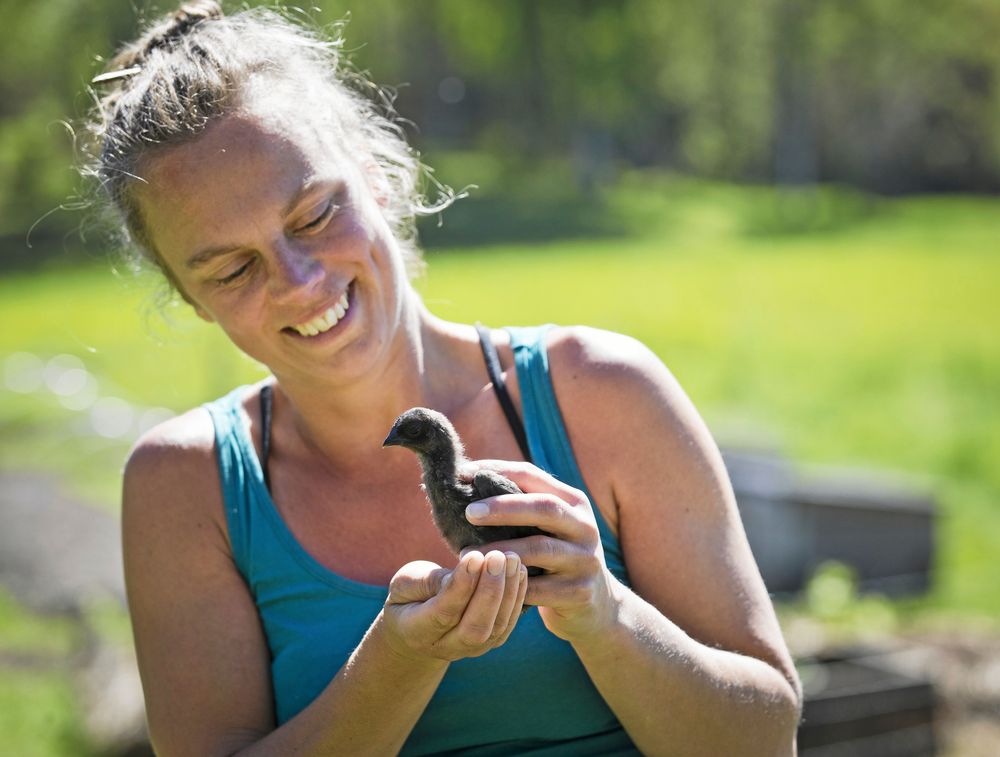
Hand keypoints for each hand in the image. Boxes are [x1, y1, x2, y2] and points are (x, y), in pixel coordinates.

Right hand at [381, 550, 527, 662]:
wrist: (417, 630)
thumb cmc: (409, 597)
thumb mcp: (406, 583)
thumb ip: (430, 580)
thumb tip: (466, 570)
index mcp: (418, 632)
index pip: (444, 613)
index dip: (461, 586)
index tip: (474, 556)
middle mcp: (447, 647)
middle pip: (475, 627)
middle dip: (490, 590)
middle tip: (498, 556)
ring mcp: (472, 650)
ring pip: (496, 627)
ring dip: (508, 591)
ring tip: (511, 558)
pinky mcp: (491, 642)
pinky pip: (508, 623)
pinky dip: (517, 597)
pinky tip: (520, 571)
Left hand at [461, 461, 621, 642]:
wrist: (598, 602)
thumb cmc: (555, 555)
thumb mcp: (549, 525)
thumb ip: (520, 505)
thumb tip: (466, 481)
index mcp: (573, 501)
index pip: (532, 475)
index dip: (497, 472)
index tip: (462, 474)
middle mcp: (584, 526)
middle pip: (544, 507)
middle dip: (503, 507)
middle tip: (469, 512)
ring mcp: (585, 559)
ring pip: (539, 549)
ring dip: (499, 550)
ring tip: (464, 554)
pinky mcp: (580, 591)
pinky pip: (538, 588)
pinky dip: (509, 585)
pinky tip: (486, 583)